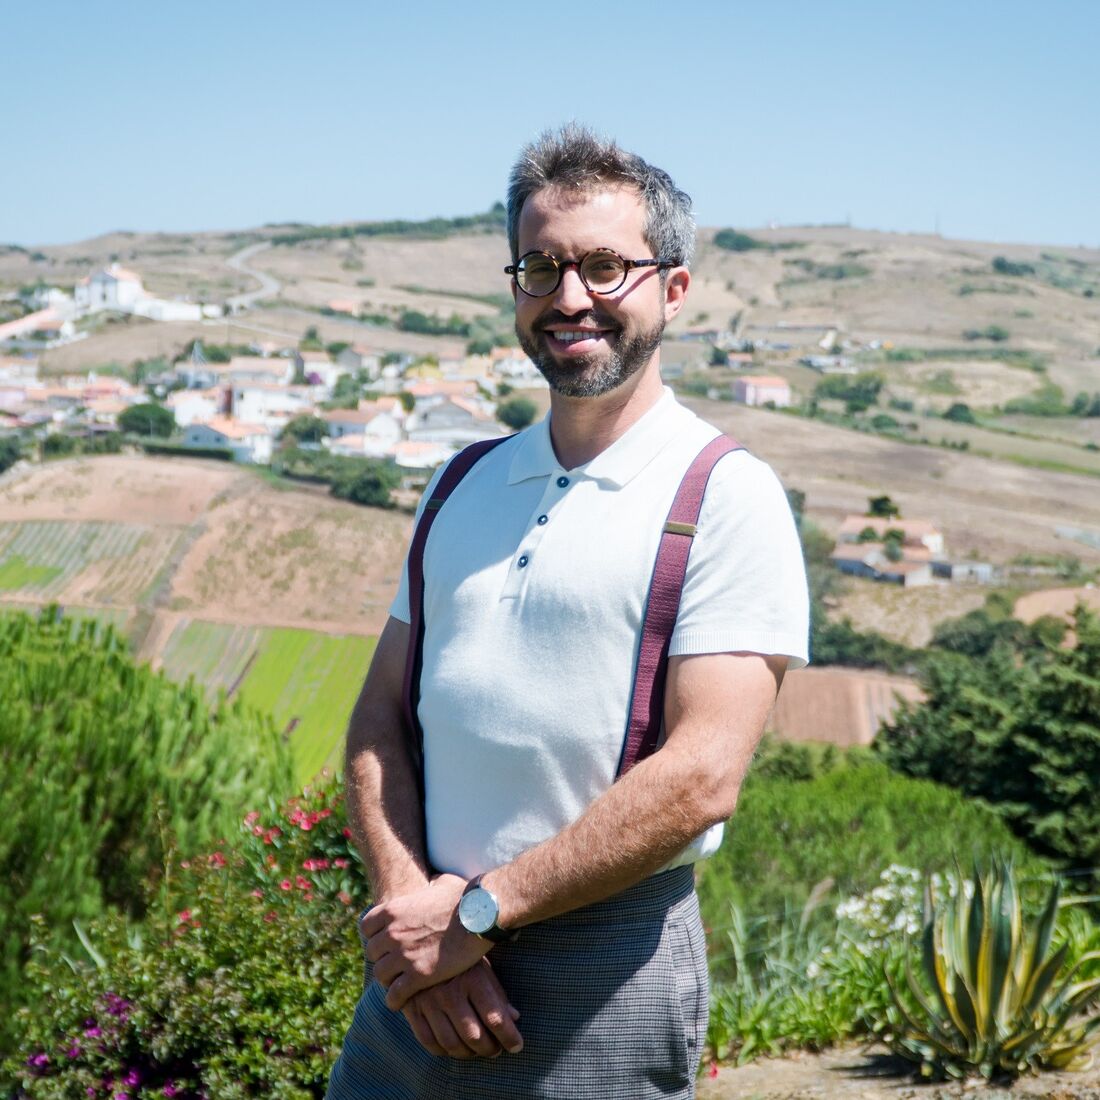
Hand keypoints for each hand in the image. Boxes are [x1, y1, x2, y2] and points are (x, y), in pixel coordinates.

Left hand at [362, 873, 490, 1009]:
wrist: (480, 916)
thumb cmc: (464, 897)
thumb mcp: (441, 882)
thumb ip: (429, 884)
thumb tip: (433, 881)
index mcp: (393, 910)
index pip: (366, 927)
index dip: (375, 935)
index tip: (386, 941)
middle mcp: (392, 933)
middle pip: (372, 953)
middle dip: (383, 958)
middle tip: (396, 963)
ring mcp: (403, 955)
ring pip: (380, 975)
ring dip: (389, 979)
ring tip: (399, 982)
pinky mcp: (418, 976)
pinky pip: (394, 995)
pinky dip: (395, 1000)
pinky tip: (402, 1001)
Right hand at [402, 958, 522, 1058]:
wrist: (420, 943)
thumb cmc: (459, 958)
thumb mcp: (482, 968)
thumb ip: (497, 994)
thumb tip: (515, 1018)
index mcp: (472, 979)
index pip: (495, 1018)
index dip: (509, 1037)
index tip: (517, 1046)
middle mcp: (450, 992)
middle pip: (474, 1036)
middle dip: (489, 1049)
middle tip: (496, 1050)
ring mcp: (429, 1002)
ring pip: (451, 1043)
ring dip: (468, 1054)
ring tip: (477, 1051)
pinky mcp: (412, 1009)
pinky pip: (429, 1041)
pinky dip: (443, 1051)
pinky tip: (454, 1047)